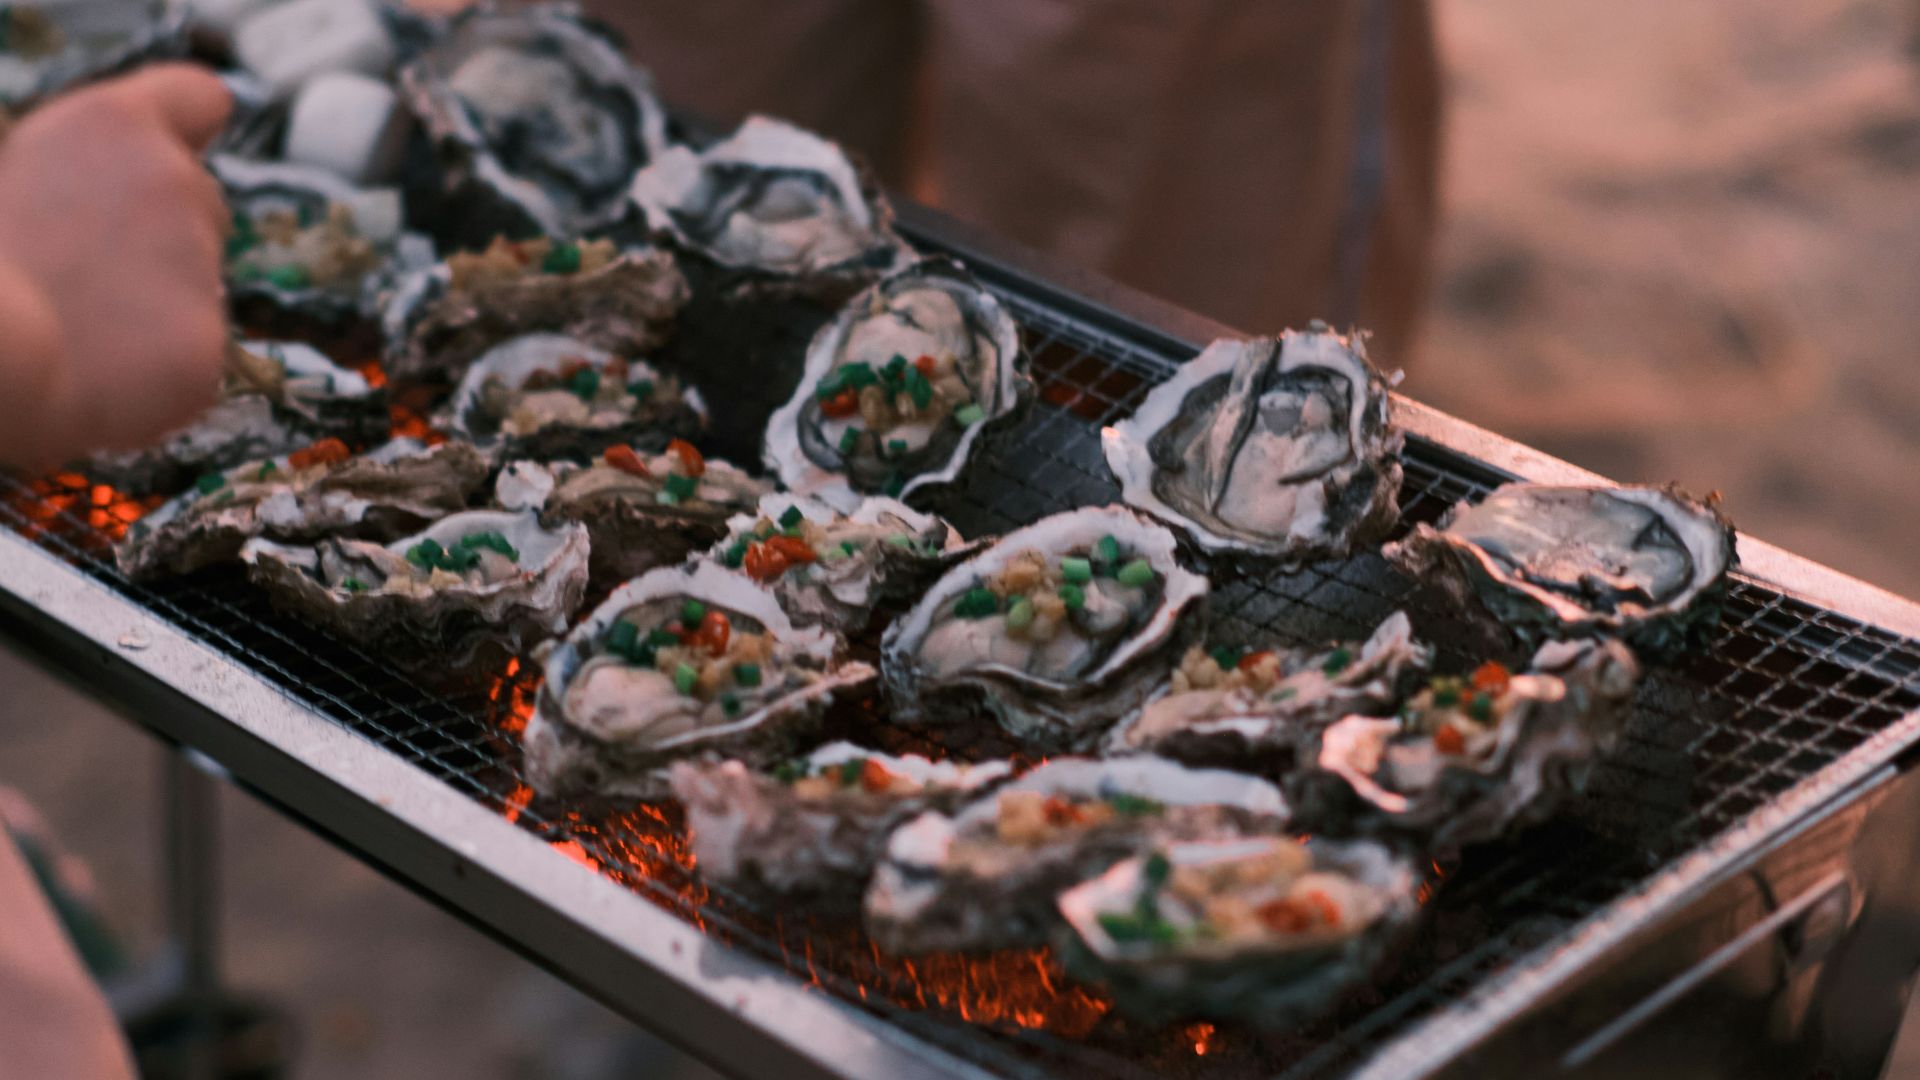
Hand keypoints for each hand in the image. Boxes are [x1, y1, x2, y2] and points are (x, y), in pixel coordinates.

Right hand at [0, 64, 231, 469]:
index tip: (178, 146)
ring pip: (198, 287)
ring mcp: (202, 265)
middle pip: (202, 205)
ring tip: (71, 332)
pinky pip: (189, 361)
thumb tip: (108, 215)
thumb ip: (80, 183)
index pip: (198, 98)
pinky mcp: (211, 345)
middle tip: (80, 275)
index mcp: (110, 128)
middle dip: (163, 236)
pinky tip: (93, 381)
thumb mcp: (11, 187)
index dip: (188, 127)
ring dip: (156, 307)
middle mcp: (174, 182)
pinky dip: (155, 375)